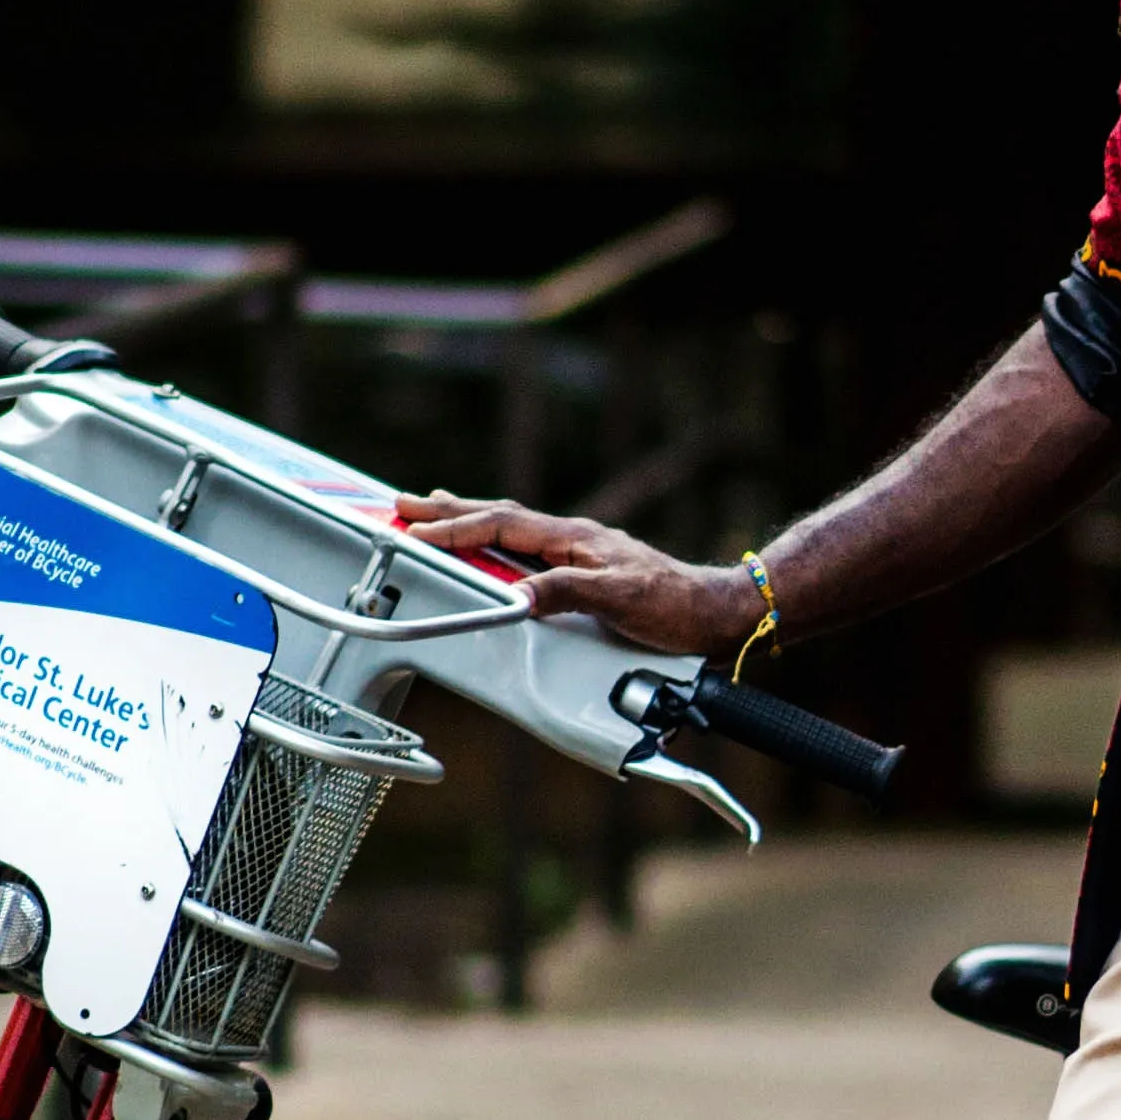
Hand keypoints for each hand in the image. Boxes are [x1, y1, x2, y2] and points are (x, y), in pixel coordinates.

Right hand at [392, 495, 756, 661]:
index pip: (502, 527)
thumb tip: (516, 595)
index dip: (455, 529)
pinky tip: (492, 553)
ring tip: (434, 514)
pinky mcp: (584, 573)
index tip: (414, 531)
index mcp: (574, 539)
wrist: (716, 615)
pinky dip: (495, 544)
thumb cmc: (676, 607)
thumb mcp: (619, 600)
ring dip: (468, 522)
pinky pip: (525, 551)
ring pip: (510, 530)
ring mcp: (577, 554)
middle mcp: (572, 540)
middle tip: (404, 505)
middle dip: (448, 512)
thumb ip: (566, 593)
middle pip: (498, 518)